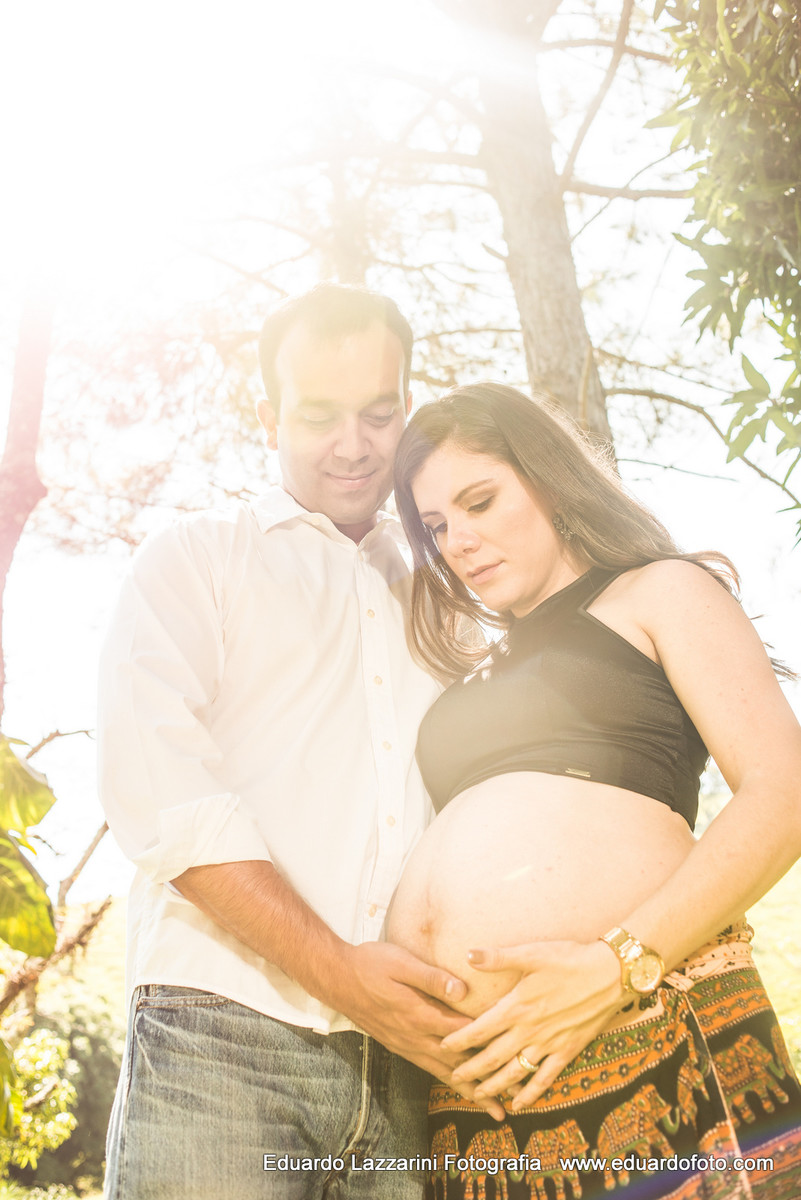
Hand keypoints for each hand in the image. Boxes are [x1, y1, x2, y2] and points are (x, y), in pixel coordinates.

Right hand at [338, 941, 506, 1119]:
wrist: (336, 978)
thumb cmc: (370, 963)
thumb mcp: (401, 962)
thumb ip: (432, 977)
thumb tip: (462, 990)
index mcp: (419, 1015)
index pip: (463, 1034)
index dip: (491, 1045)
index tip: (516, 1056)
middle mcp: (415, 1037)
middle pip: (459, 1065)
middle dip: (488, 1083)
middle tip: (514, 1103)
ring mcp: (406, 1045)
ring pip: (445, 1073)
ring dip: (471, 1091)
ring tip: (495, 1110)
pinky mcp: (400, 1046)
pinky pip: (430, 1069)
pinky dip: (450, 1082)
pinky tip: (461, 1088)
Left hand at [441, 939, 625, 1108]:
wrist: (610, 975)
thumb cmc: (569, 959)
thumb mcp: (531, 953)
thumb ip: (498, 958)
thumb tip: (469, 954)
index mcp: (517, 1007)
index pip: (479, 1030)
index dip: (459, 1040)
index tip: (443, 1046)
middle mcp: (529, 1031)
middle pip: (492, 1057)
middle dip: (470, 1069)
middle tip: (453, 1076)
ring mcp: (548, 1045)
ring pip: (514, 1072)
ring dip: (494, 1085)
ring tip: (478, 1093)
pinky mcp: (567, 1051)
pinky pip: (544, 1079)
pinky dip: (530, 1094)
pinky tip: (520, 1104)